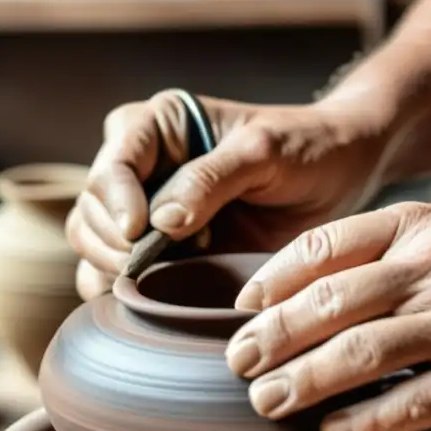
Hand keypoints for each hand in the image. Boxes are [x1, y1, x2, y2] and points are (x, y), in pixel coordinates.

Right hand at [67, 89, 385, 299]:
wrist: (340, 174)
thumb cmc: (305, 147)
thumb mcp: (263, 151)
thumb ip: (211, 179)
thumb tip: (159, 222)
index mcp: (155, 127)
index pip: (110, 166)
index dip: (114, 202)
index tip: (139, 232)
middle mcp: (141, 168)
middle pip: (90, 211)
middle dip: (112, 242)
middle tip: (153, 264)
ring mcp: (147, 214)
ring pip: (93, 247)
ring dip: (113, 271)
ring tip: (164, 278)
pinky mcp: (164, 254)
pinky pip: (118, 278)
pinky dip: (121, 296)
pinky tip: (151, 303)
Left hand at [225, 202, 430, 430]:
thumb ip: (384, 254)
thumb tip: (299, 292)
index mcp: (419, 227)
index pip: (325, 247)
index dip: (272, 280)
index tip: (241, 310)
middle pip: (331, 302)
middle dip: (273, 336)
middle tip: (238, 364)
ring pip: (362, 352)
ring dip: (304, 381)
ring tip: (265, 402)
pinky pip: (412, 402)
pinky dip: (364, 421)